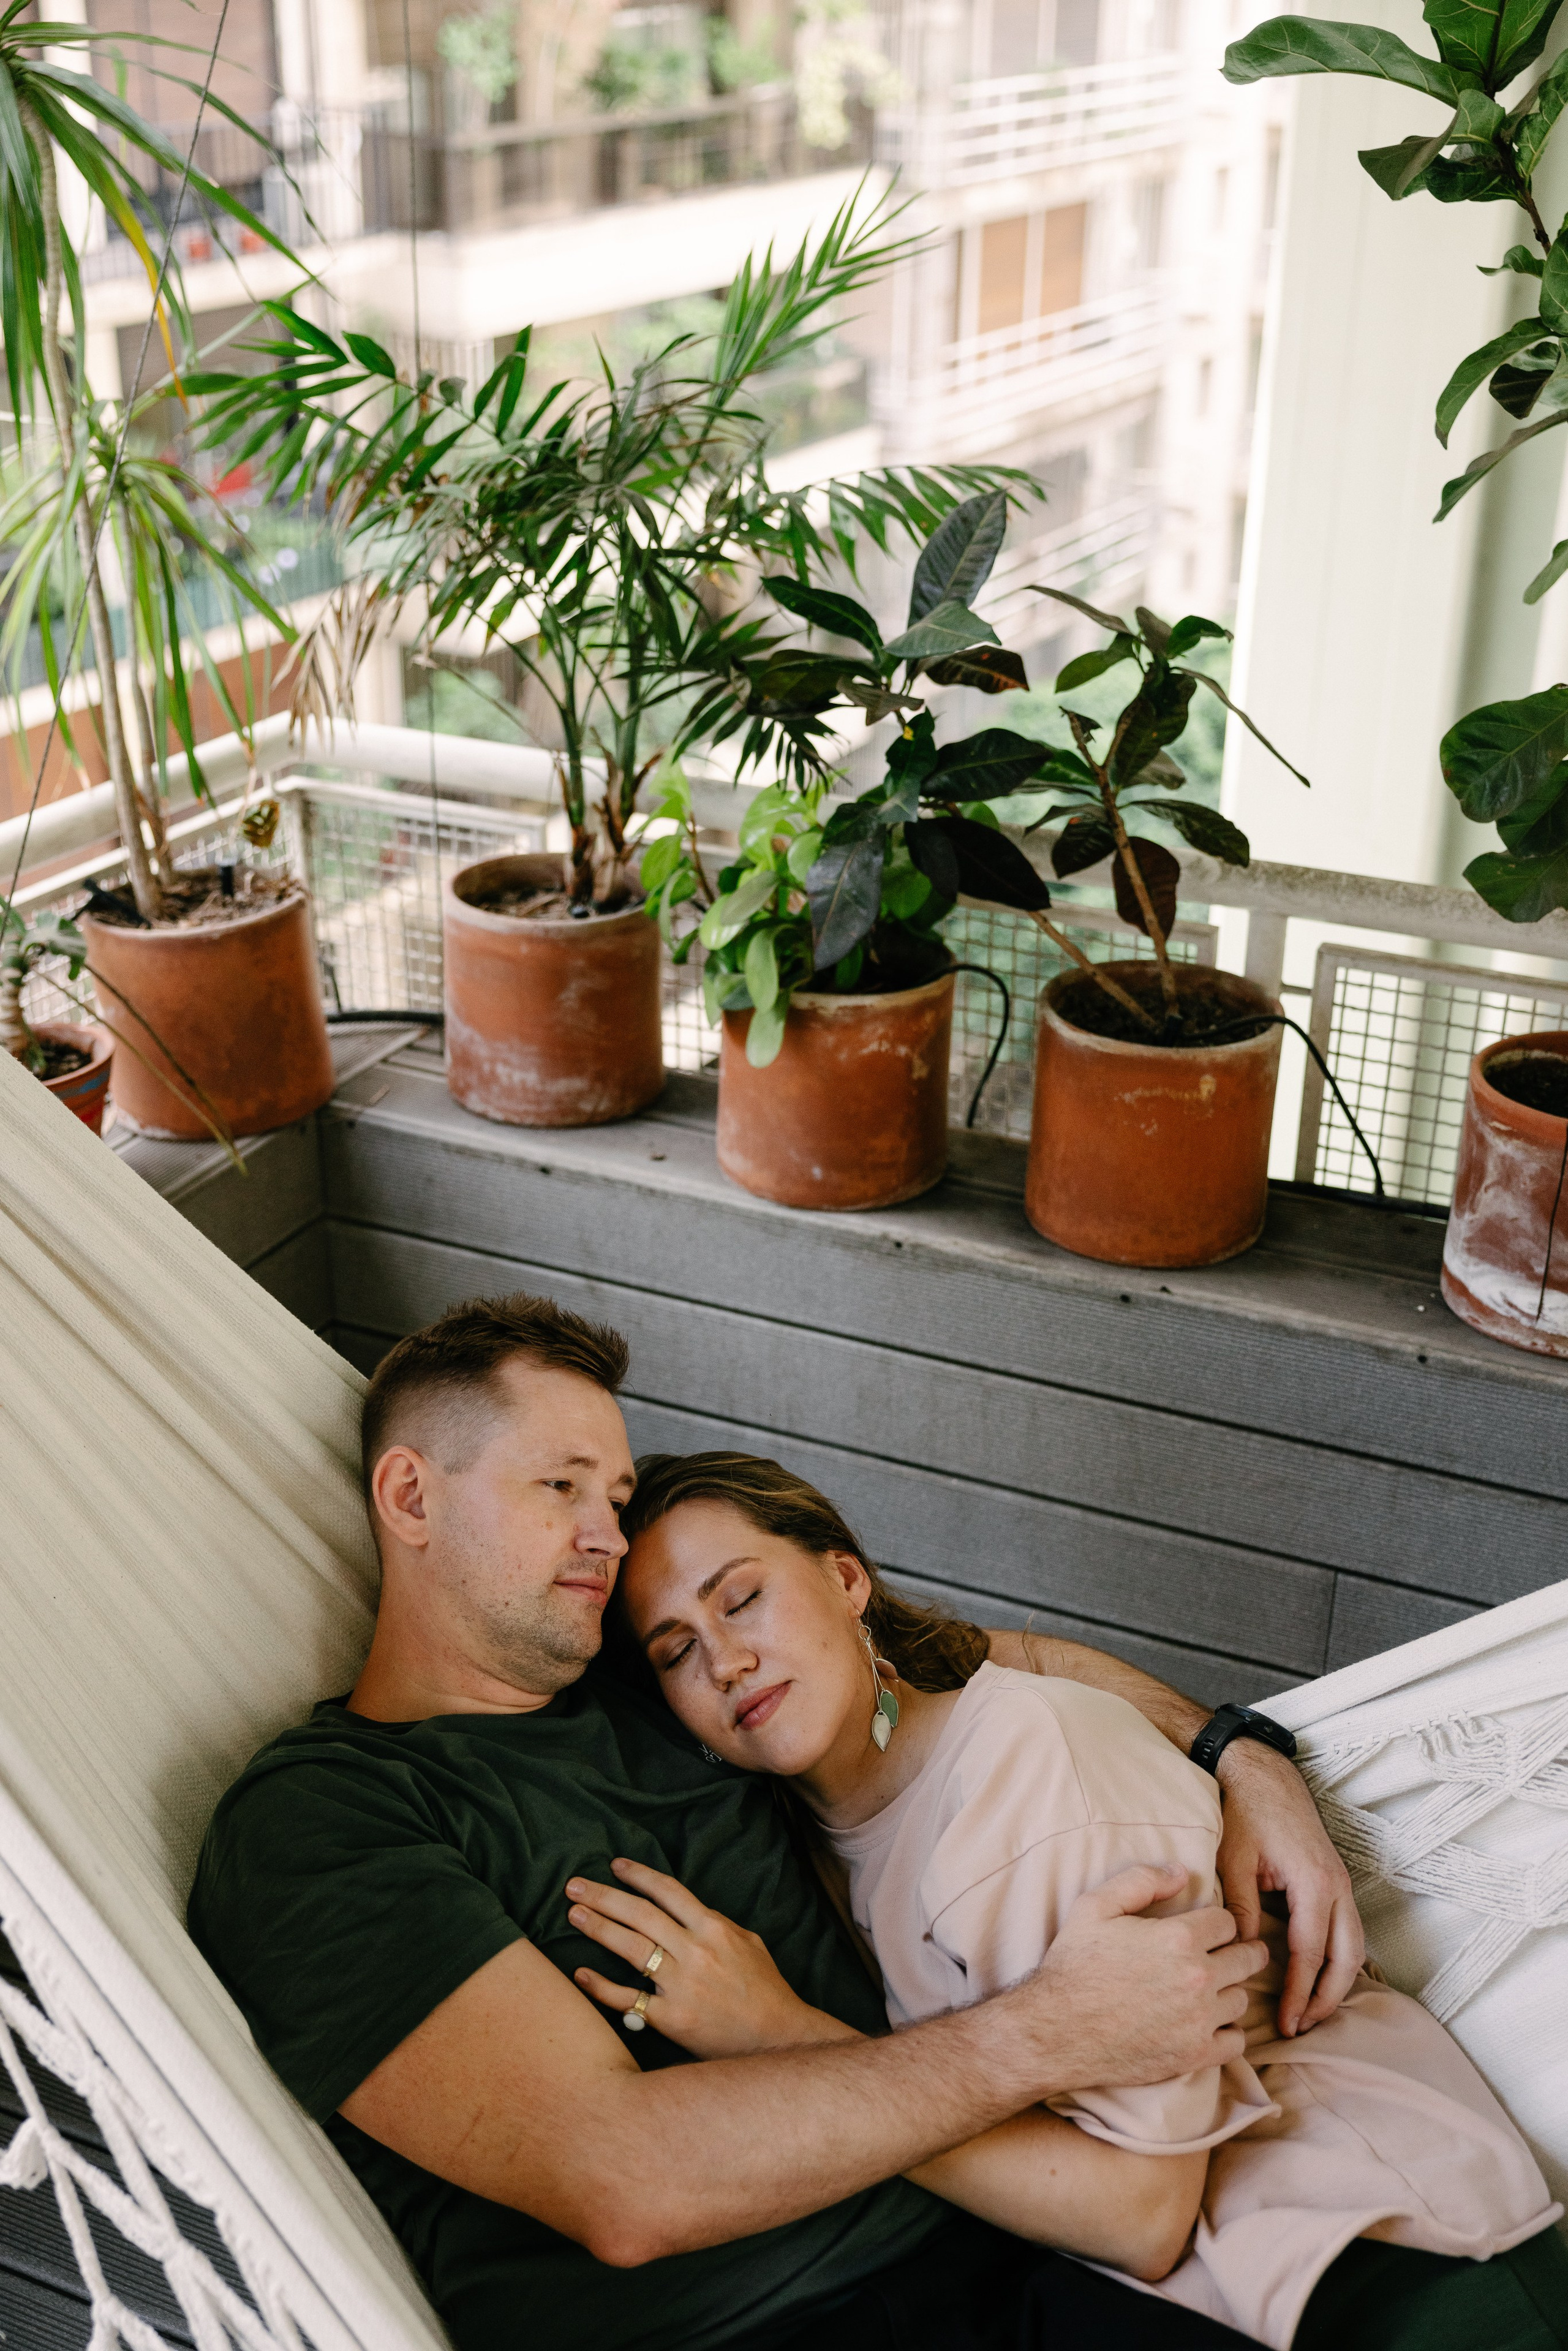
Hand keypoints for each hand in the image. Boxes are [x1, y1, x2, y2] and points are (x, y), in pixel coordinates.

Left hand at [565, 1858, 853, 2058]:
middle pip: (640, 1915)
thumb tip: (685, 1913)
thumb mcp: (748, 1943)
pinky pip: (630, 1999)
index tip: (614, 1866)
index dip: (639, 1876)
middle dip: (604, 1897)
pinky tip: (581, 1974)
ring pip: (631, 1948)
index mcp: (714, 1928)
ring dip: (599, 1928)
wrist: (778, 2039)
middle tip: (574, 1886)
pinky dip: (603, 1987)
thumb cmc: (765, 1990)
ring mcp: (682, 1985)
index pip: (669, 1892)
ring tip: (574, 1915)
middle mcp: (695, 1952)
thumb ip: (715, 1925)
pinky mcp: (673, 2019)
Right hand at [1020, 1863, 1267, 2092]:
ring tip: (1212, 1990)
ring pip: (1241, 2000)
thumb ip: (1142, 1881)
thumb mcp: (1095, 1906)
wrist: (1056, 2030)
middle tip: (1229, 1955)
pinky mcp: (1195, 2055)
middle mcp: (1197, 1978)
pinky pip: (1236, 2042)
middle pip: (1247, 1959)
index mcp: (1178, 1938)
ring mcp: (1199, 2020)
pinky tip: (1209, 2024)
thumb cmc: (1074, 1965)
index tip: (1209, 1930)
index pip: (1228, 1922)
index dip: (1218, 1922)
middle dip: (1240, 1952)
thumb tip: (1181, 1872)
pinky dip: (1228, 2032)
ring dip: (1229, 1992)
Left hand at [1215, 1741, 1363, 2035]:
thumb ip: (1241, 1909)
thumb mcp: (1234, 1861)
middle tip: (1302, 2028)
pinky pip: (1347, 1930)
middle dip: (1327, 1999)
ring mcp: (1341, 1883)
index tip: (1286, 2024)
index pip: (1310, 1954)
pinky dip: (1338, 1959)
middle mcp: (1337, 1886)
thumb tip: (1246, 1954)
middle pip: (1346, 1959)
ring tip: (1311, 2012)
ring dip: (1337, 1982)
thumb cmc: (1245, 1811)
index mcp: (1313, 1883)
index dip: (1299, 1994)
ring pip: (1353, 1946)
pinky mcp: (1334, 1880)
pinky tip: (1318, 1977)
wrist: (1261, 1771)